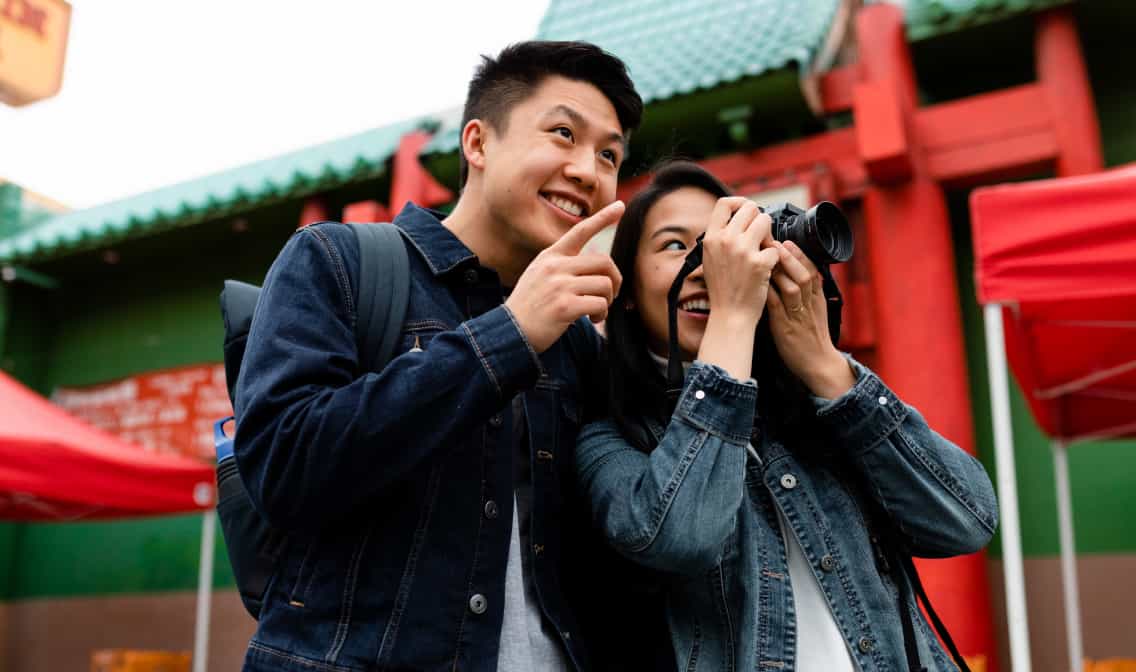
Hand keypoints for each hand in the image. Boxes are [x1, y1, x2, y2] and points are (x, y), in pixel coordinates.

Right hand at [506, 201, 624, 352]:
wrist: (510, 332)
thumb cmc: (530, 307)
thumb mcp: (540, 276)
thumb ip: (563, 266)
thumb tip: (598, 266)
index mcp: (550, 256)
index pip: (580, 231)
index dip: (602, 218)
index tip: (620, 206)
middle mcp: (555, 266)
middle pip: (604, 262)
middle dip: (614, 280)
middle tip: (609, 296)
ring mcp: (559, 286)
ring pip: (605, 285)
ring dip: (607, 301)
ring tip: (595, 312)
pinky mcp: (564, 306)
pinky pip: (600, 304)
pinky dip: (601, 314)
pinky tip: (591, 320)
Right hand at [700, 198, 780, 327]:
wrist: (730, 315)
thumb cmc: (722, 290)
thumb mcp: (711, 259)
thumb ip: (720, 238)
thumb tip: (736, 219)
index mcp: (711, 238)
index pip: (724, 203)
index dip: (739, 203)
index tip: (746, 211)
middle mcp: (726, 240)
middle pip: (750, 208)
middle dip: (759, 219)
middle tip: (760, 235)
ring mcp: (743, 251)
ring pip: (766, 222)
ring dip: (769, 234)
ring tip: (764, 250)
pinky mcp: (760, 263)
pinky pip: (775, 247)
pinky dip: (775, 258)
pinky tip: (767, 268)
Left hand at [766, 240, 853, 398]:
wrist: (818, 364)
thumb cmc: (811, 337)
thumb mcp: (814, 311)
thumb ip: (805, 293)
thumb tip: (791, 273)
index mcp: (818, 299)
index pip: (813, 271)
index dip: (801, 255)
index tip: (788, 241)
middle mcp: (810, 305)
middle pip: (805, 275)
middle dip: (790, 257)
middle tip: (775, 242)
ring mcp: (799, 316)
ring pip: (794, 288)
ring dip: (780, 271)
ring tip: (767, 257)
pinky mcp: (786, 328)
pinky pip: (778, 307)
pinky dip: (769, 293)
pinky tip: (759, 283)